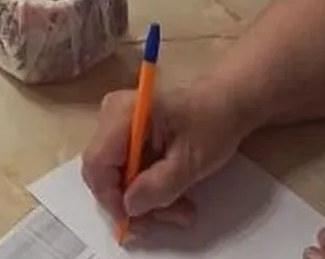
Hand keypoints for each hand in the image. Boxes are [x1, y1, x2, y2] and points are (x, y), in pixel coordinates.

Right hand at [82, 86, 250, 229]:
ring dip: (146, 200)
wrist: (227, 102)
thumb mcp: (191, 160)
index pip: (97, 163)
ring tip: (182, 211)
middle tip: (171, 218)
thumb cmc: (212, 123)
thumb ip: (158, 186)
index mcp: (122, 113)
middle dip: (134, 203)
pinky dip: (148, 188)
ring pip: (116, 177)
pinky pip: (126, 171)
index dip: (111, 198)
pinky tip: (174, 197)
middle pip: (104, 173)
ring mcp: (116, 126)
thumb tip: (129, 208)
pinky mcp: (126, 136)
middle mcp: (110, 116)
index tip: (136, 222)